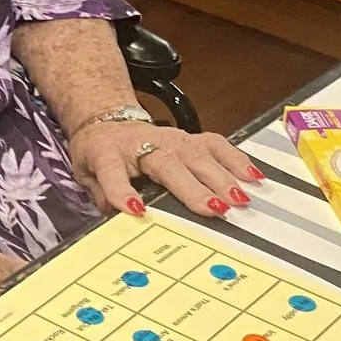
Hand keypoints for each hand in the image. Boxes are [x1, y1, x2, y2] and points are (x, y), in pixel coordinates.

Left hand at [68, 119, 258, 220]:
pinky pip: (216, 145)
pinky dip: (236, 160)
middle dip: (192, 188)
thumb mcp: (87, 175)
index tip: (135, 210)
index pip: (112, 172)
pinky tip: (253, 177)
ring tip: (239, 198)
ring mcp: (171, 139)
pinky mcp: (190, 138)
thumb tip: (118, 219)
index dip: (121, 191)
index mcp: (109, 154)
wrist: (108, 120)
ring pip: (198, 154)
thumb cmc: (101, 152)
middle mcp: (144, 143)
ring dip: (221, 177)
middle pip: (168, 165)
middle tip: (213, 210)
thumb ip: (102, 197)